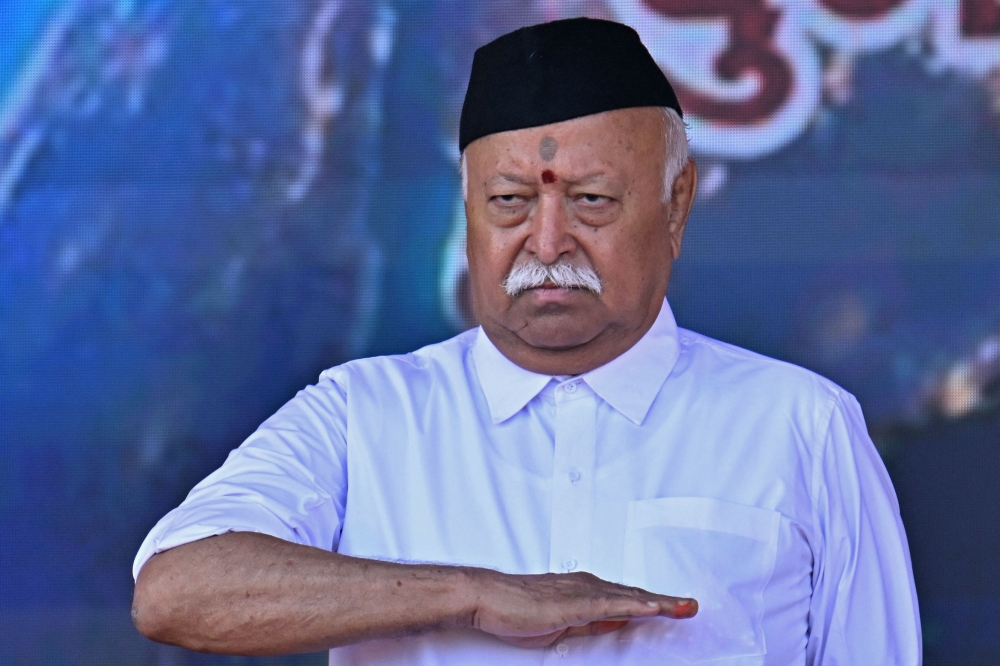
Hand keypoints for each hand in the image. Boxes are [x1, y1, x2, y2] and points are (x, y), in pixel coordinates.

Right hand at [468, 569, 696, 647]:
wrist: (488, 597)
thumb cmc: (515, 608)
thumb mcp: (561, 620)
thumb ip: (587, 621)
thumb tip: (612, 623)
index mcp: (583, 590)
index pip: (626, 598)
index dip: (653, 602)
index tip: (675, 607)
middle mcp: (586, 586)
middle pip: (634, 594)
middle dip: (665, 601)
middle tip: (691, 605)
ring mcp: (582, 593)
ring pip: (629, 597)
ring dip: (659, 602)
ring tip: (683, 607)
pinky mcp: (574, 603)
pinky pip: (611, 605)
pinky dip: (635, 605)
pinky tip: (652, 608)